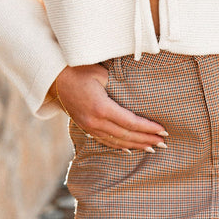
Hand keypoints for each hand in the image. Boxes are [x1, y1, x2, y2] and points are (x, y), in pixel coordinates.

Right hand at [51, 64, 167, 151]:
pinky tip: (129, 148)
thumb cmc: (79, 69)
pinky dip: (119, 146)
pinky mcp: (84, 127)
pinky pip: (105, 140)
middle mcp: (95, 121)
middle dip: (146, 139)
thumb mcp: (101, 73)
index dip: (148, 128)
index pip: (131, 122)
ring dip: (135, 145)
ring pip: (116, 141)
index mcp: (101, 108)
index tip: (163, 130)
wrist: (55, 77)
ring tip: (152, 148)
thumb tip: (136, 92)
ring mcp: (89, 126)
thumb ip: (118, 85)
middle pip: (126, 135)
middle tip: (164, 143)